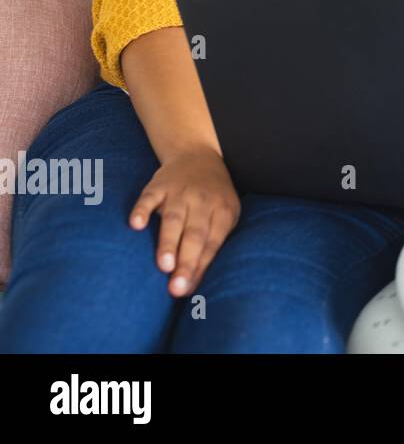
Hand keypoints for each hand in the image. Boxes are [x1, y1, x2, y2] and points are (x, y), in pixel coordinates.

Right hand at [128, 147, 240, 296]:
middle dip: (187, 262)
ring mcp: (179, 192)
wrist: (197, 155)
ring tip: (164, 265)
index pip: (212, 243)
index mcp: (222, 211)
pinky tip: (136, 225)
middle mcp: (202, 202)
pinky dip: (142, 210)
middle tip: (176, 287)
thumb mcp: (224, 215)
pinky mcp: (158, 185)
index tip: (188, 290)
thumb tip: (195, 282)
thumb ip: (212, 244)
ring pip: (174, 219)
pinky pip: (148, 197)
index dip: (200, 267)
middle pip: (195, 235)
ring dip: (168, 242)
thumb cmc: (212, 198)